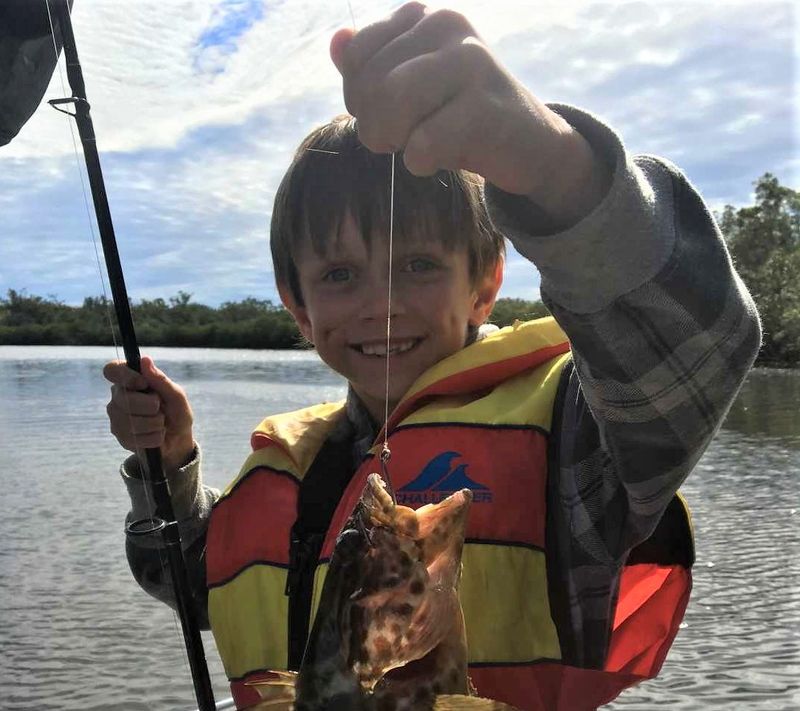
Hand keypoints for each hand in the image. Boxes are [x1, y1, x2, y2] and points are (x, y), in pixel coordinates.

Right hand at [103, 356, 194, 471]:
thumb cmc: (176, 411)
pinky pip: (136, 438)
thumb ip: (160, 380)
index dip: (125, 376)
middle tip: (160, 408)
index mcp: (130, 380)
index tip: (143, 384)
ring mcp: (116, 417)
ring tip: (161, 422)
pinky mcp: (120, 436)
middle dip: (151, 405)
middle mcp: (118, 396)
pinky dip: (154, 437)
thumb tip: (144, 359)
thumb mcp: (175, 395)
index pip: (111, 370)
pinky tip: (157, 435)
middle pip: (124, 398)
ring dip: (155, 423)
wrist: (178, 438)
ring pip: (131, 421)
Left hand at [330, 2, 609, 227]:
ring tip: (412, 148)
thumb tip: (337, 41)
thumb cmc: (462, 116)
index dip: (359, 95)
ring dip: (392, 140)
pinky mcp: (486, 109)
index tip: (387, 115)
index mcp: (426, 16)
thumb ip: (373, 65)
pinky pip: (424, 142)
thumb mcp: (415, 85)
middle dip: (373, 124)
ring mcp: (472, 63)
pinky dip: (420, 162)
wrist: (529, 144)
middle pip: (372, 82)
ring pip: (392, 101)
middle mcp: (449, 26)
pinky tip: (437, 161)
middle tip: (399, 140)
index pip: (357, 54)